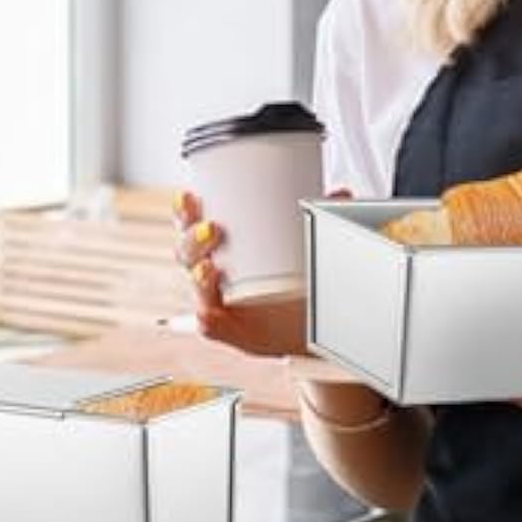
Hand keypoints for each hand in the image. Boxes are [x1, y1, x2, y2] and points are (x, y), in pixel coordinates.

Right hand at [171, 189, 347, 358]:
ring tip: (210, 268)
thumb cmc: (298, 275)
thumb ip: (319, 216)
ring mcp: (218, 299)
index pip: (192, 221)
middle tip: (212, 230)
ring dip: (197, 275)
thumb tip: (337, 193)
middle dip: (191, 239)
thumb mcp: (307, 241)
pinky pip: (209, 324)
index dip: (184, 210)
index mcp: (223, 243)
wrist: (312, 322)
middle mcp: (213, 269)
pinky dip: (206, 316)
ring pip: (195, 285)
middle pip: (187, 251)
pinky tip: (208, 310)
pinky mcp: (227, 328)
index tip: (188, 196)